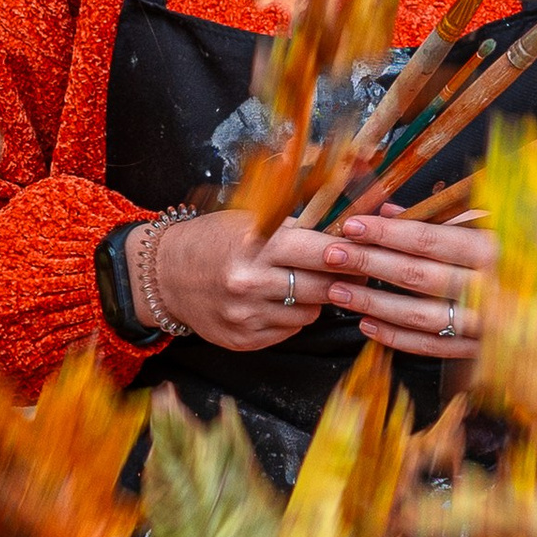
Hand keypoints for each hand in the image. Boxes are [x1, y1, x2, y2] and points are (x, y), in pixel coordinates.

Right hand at [146, 203, 493, 362]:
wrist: (163, 276)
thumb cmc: (215, 237)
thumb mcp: (252, 215)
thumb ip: (301, 215)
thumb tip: (356, 195)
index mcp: (255, 244)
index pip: (321, 251)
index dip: (352, 251)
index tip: (373, 247)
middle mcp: (250, 283)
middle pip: (322, 286)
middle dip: (343, 276)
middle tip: (358, 266)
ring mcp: (247, 317)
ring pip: (311, 312)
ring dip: (319, 297)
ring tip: (307, 279)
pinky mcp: (245, 341)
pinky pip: (291, 330)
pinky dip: (295, 315)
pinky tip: (282, 299)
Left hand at [319, 199, 494, 361]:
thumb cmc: (533, 256)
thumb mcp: (501, 225)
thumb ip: (447, 217)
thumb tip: (390, 210)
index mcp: (498, 250)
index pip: (431, 240)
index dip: (388, 233)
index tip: (353, 225)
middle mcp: (493, 290)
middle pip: (418, 277)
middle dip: (369, 264)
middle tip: (331, 255)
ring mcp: (487, 328)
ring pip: (421, 317)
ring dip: (374, 305)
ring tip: (338, 290)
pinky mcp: (482, 355)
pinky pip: (432, 348)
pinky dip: (397, 339)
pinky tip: (367, 326)